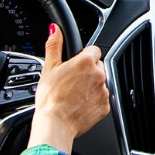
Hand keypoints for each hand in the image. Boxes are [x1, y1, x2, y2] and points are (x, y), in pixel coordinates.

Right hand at [28, 24, 109, 154]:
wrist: (55, 124)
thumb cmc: (50, 98)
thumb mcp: (49, 68)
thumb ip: (54, 46)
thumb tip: (55, 30)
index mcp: (86, 61)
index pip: (93, 50)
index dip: (83, 56)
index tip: (75, 65)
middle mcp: (99, 74)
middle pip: (97, 66)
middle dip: (87, 72)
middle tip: (71, 82)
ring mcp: (104, 91)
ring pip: (100, 83)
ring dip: (91, 86)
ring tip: (74, 95)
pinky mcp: (106, 106)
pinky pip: (101, 99)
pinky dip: (93, 101)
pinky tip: (79, 104)